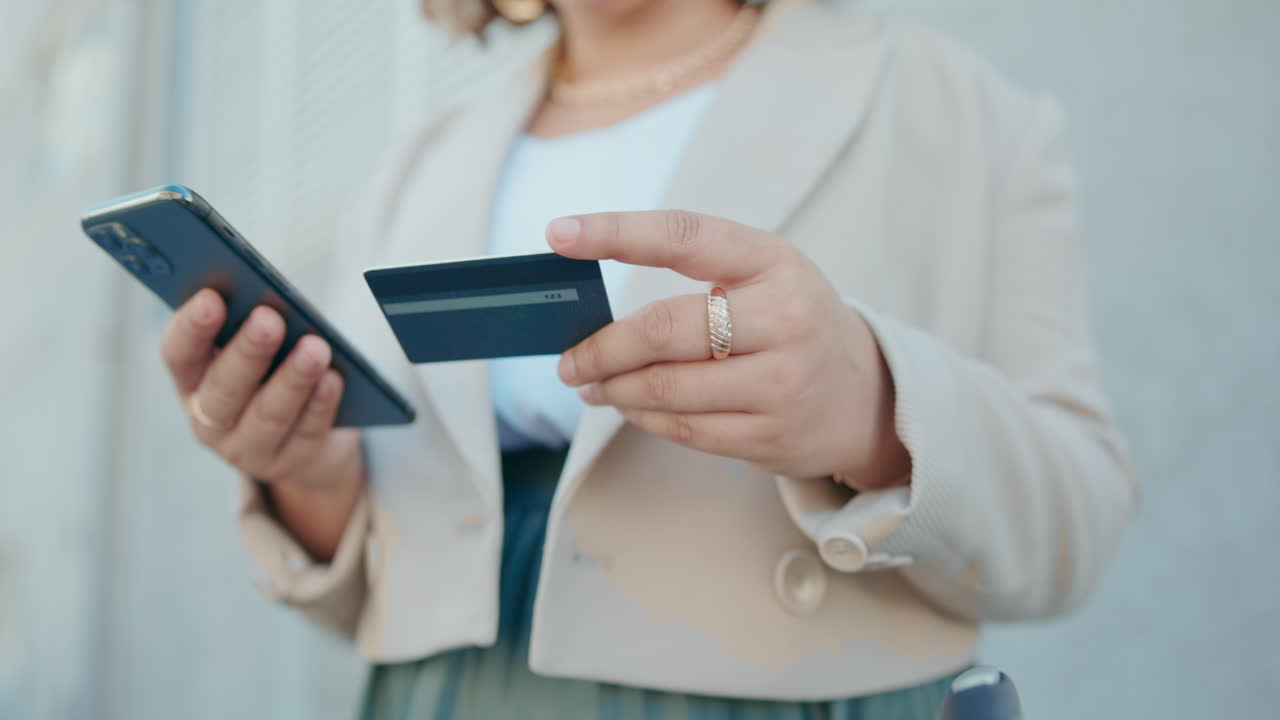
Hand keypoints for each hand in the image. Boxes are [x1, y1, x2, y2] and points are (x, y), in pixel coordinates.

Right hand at [160, 289, 354, 489]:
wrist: (303, 443)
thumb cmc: (272, 374)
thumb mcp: (255, 352)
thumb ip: (250, 327)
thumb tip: (272, 300)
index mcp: (191, 380)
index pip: (178, 354)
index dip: (192, 328)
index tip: (211, 297)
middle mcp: (209, 420)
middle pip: (224, 388)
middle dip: (248, 351)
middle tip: (269, 319)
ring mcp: (247, 449)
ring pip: (268, 415)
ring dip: (293, 379)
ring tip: (316, 348)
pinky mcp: (288, 464)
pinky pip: (306, 434)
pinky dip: (320, 405)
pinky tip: (334, 380)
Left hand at [548, 211, 910, 488]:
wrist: (869, 397)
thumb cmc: (795, 324)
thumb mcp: (765, 278)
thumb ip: (697, 276)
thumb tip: (595, 310)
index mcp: (775, 263)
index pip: (684, 237)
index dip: (616, 232)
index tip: (559, 235)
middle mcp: (785, 320)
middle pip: (664, 330)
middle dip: (602, 348)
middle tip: (569, 360)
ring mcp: (782, 384)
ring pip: (667, 389)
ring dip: (615, 389)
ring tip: (592, 384)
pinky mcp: (773, 437)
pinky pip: (685, 431)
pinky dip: (644, 419)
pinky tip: (630, 407)